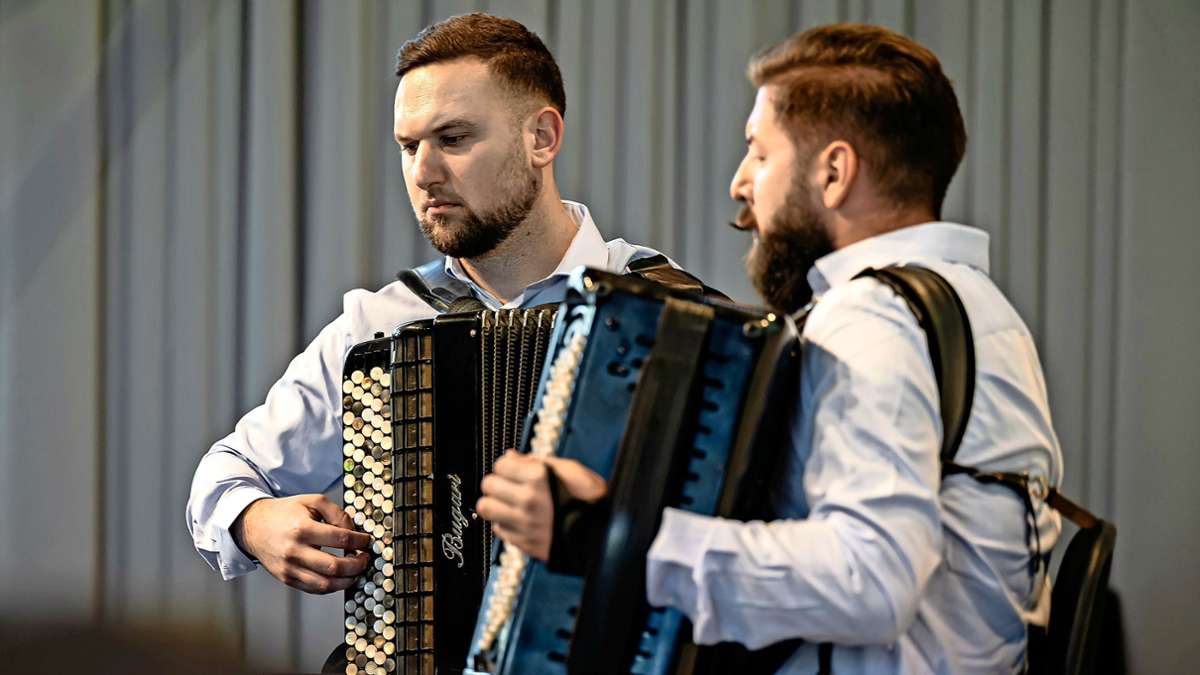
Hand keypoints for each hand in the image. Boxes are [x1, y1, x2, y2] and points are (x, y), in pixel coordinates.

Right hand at [232, 494, 371, 593]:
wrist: (253, 526)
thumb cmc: (284, 513)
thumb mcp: (312, 501)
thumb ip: (337, 513)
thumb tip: (354, 531)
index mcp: (302, 529)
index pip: (340, 539)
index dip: (360, 542)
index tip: (367, 541)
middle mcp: (295, 551)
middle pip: (335, 566)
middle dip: (357, 565)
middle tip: (365, 559)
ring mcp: (289, 568)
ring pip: (325, 584)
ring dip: (347, 581)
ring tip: (356, 572)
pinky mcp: (286, 579)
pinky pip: (314, 589)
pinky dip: (331, 587)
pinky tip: (340, 579)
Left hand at [476, 450, 606, 560]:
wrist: (603, 535)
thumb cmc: (591, 500)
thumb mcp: (572, 469)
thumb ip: (538, 460)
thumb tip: (512, 456)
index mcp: (538, 478)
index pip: (500, 465)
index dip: (506, 465)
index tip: (513, 469)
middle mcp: (528, 500)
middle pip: (488, 485)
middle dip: (497, 482)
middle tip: (507, 486)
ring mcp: (524, 523)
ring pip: (486, 508)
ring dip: (495, 503)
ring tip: (507, 503)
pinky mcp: (524, 542)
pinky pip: (498, 529)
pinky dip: (505, 523)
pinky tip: (518, 520)